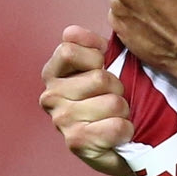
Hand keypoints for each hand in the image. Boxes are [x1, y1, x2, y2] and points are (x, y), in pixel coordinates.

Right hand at [39, 24, 133, 175]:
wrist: (118, 143)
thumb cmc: (110, 97)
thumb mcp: (103, 64)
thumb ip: (90, 44)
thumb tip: (71, 31)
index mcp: (53, 73)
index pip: (69, 50)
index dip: (95, 55)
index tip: (103, 64)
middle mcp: (50, 96)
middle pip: (98, 77)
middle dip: (117, 87)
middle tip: (114, 97)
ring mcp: (61, 121)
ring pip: (112, 102)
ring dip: (123, 109)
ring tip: (116, 115)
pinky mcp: (76, 142)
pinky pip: (116, 126)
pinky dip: (126, 129)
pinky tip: (119, 133)